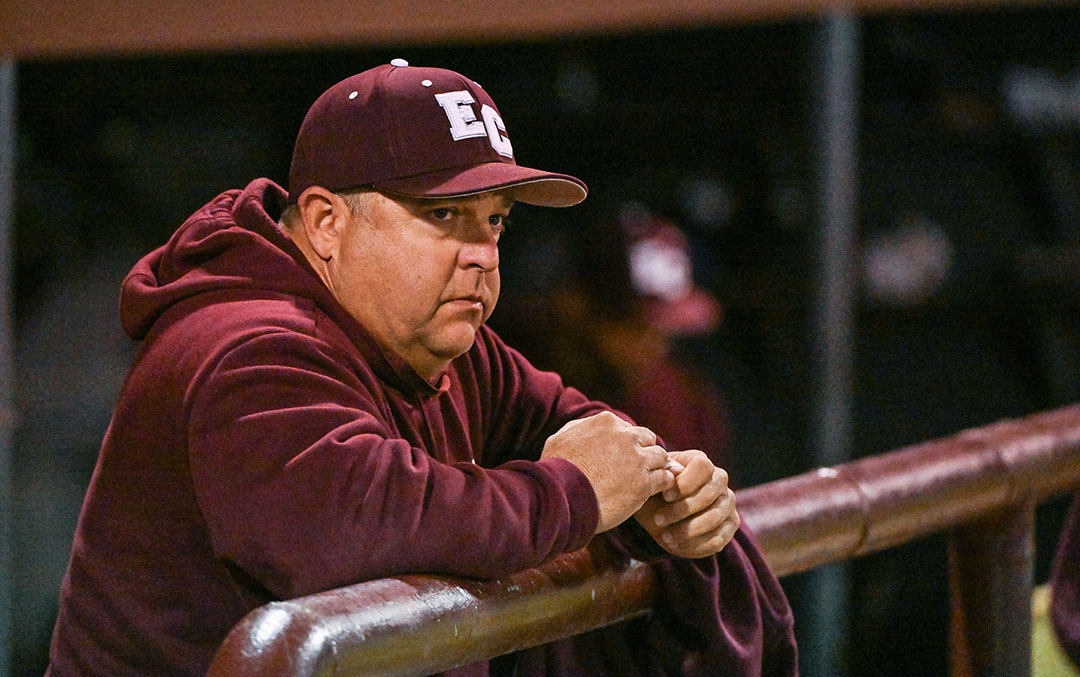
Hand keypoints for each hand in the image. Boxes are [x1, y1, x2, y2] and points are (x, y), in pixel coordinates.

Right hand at [542, 412, 674, 533]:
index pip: (628, 429)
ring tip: (649, 480)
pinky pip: (665, 478)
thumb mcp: (559, 438)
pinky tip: (656, 490)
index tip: (624, 457)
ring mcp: (637, 459)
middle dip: (645, 452)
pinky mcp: (644, 483)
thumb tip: (588, 426)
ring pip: (661, 457)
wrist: (561, 497)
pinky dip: (663, 483)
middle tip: (638, 468)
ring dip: (656, 467)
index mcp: (607, 422)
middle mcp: (625, 437)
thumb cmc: (556, 470)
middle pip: (648, 439)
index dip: (627, 444)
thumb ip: (578, 428)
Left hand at [634, 449, 738, 557]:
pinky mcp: (730, 525)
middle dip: (680, 510)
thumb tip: (675, 472)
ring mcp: (728, 503)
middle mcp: (719, 480)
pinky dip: (694, 545)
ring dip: (686, 530)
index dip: (685, 482)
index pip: (702, 466)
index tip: (665, 496)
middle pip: (708, 494)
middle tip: (658, 519)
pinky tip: (676, 545)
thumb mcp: (654, 482)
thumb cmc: (655, 493)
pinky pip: (718, 539)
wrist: (657, 513)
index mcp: (701, 463)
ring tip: (666, 536)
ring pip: (713, 518)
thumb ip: (664, 474)